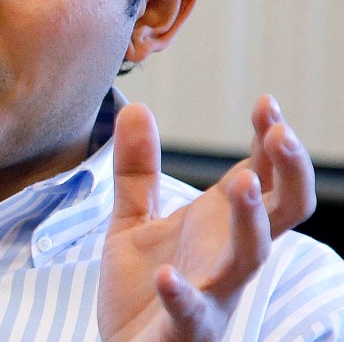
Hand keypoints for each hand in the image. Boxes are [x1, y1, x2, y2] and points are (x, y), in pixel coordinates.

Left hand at [97, 96, 314, 341]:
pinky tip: (167, 276)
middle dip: (288, 172)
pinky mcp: (183, 329)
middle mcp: (225, 255)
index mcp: (217, 225)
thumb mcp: (132, 218)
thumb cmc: (142, 285)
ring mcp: (211, 293)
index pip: (260, 175)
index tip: (266, 102)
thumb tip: (135, 106)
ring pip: (250, 257)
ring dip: (251, 221)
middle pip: (280, 211)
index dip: (270, 140)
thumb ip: (137, 168)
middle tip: (280, 132)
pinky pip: (191, 313)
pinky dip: (182, 295)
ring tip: (242, 182)